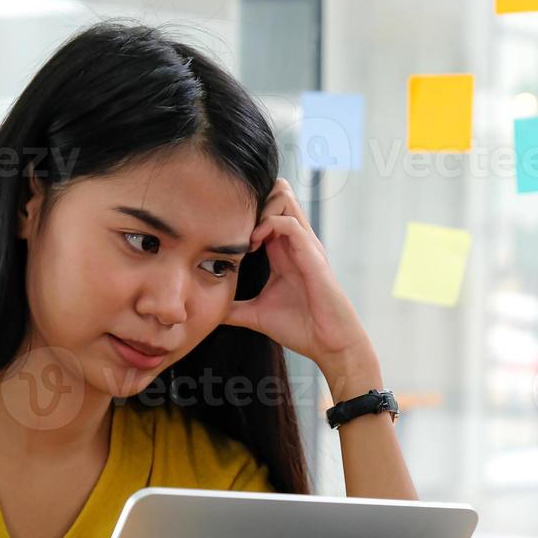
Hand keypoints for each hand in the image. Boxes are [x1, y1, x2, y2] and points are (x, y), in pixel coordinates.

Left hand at [222, 178, 373, 372]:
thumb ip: (234, 309)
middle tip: (235, 226)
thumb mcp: (256, 315)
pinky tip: (254, 244)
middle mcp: (295, 242)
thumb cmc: (301, 328)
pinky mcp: (312, 254)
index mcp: (283, 252)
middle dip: (253, 201)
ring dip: (261, 209)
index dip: (245, 213)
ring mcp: (305, 245)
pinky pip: (290, 223)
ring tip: (245, 235)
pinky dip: (269, 225)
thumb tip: (208, 313)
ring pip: (285, 198)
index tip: (226, 232)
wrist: (329, 344)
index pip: (266, 211)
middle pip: (278, 193)